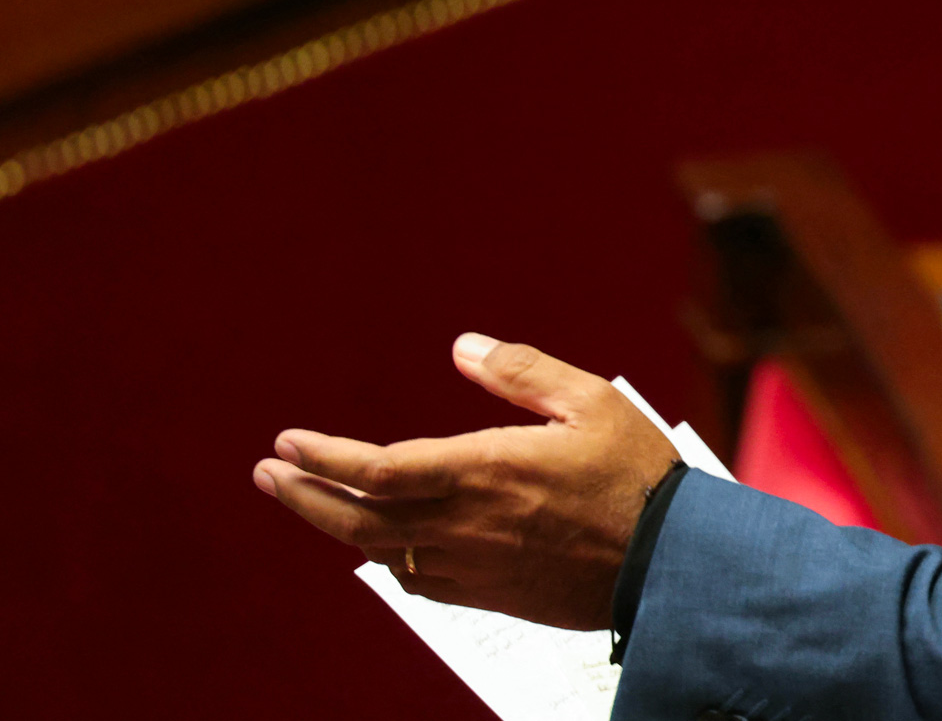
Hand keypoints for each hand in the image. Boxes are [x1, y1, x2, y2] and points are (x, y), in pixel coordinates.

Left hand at [252, 333, 678, 629]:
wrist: (672, 561)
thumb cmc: (638, 475)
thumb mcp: (590, 400)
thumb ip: (521, 371)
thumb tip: (463, 346)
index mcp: (485, 470)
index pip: (377, 469)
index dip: (325, 458)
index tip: (287, 442)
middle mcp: (467, 524)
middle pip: (360, 520)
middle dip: (305, 497)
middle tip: (269, 475)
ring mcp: (476, 567)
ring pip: (384, 553)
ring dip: (337, 526)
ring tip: (312, 501)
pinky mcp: (493, 595)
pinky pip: (421, 582)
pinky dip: (390, 559)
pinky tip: (385, 545)